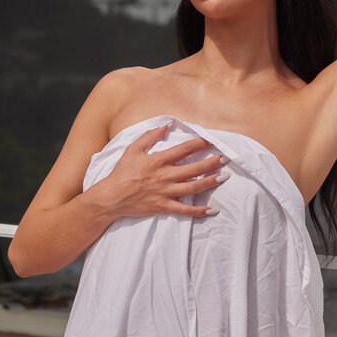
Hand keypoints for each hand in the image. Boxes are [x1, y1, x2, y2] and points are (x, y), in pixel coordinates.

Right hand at [92, 123, 227, 219]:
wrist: (111, 197)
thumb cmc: (121, 172)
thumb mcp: (132, 149)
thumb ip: (150, 135)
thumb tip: (167, 125)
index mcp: (158, 160)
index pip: (184, 149)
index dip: (200, 143)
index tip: (212, 140)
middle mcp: (164, 176)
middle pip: (194, 168)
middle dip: (211, 162)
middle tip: (225, 158)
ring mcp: (165, 192)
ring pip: (193, 187)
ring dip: (210, 182)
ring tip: (224, 177)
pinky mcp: (163, 206)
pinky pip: (185, 210)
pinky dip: (199, 211)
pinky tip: (213, 210)